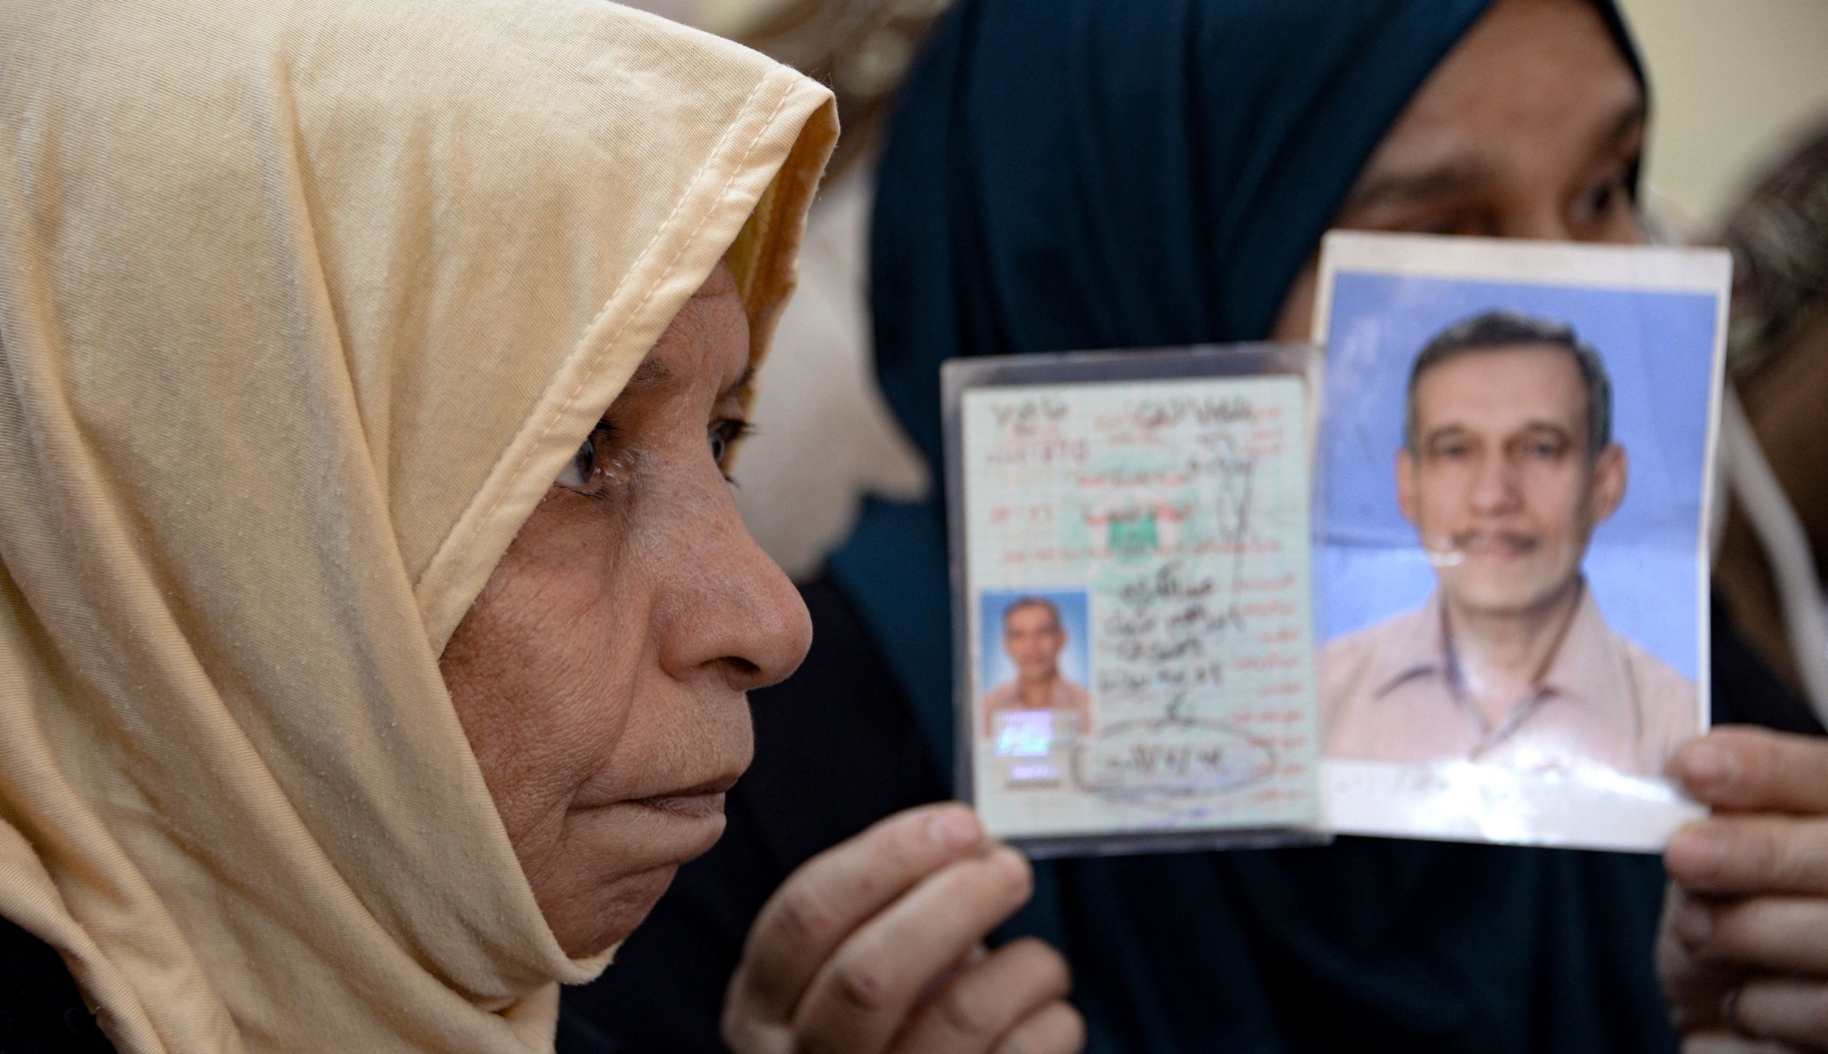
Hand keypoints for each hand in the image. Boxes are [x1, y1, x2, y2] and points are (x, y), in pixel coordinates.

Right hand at [722, 803, 1083, 1053]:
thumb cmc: (884, 1027)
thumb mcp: (847, 970)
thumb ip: (889, 909)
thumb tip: (974, 845)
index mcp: (763, 1007)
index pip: (807, 915)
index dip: (888, 856)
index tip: (959, 823)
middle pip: (872, 973)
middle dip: (956, 901)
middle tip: (1010, 868)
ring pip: (960, 1016)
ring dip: (1022, 965)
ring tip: (1037, 961)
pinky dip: (1052, 1018)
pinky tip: (1041, 1014)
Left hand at [1661, 727, 1827, 1049]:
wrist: (1731, 1022)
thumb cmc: (1729, 926)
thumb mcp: (1713, 861)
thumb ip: (1719, 817)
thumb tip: (1688, 770)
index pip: (1822, 774)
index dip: (1765, 769)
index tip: (1690, 766)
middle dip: (1761, 851)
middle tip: (1683, 855)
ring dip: (1753, 929)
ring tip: (1697, 933)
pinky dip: (1767, 1001)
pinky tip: (1738, 998)